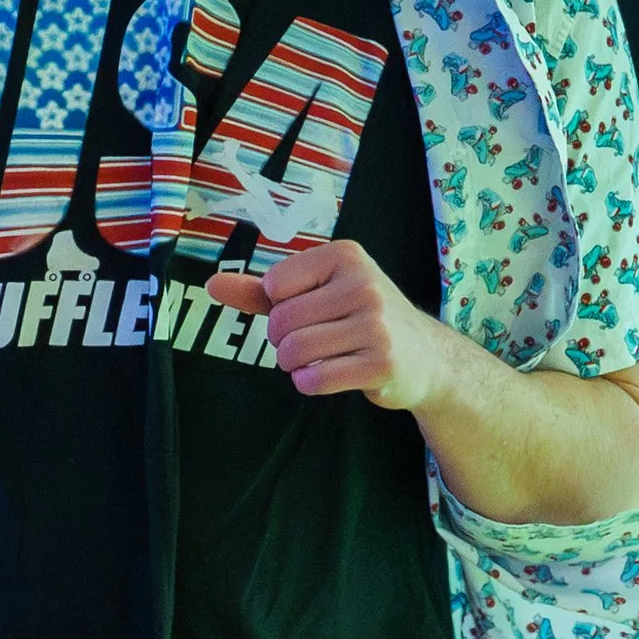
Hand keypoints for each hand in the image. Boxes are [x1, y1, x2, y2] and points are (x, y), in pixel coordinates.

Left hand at [206, 238, 437, 406]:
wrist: (426, 356)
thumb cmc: (361, 319)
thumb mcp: (316, 294)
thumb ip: (261, 291)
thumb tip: (212, 285)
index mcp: (346, 255)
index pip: (275, 285)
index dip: (278, 308)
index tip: (305, 312)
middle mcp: (363, 284)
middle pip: (282, 320)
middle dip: (282, 341)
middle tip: (308, 343)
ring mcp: (376, 324)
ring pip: (295, 351)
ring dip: (293, 365)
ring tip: (316, 361)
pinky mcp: (381, 363)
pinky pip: (316, 378)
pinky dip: (310, 383)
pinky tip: (327, 377)